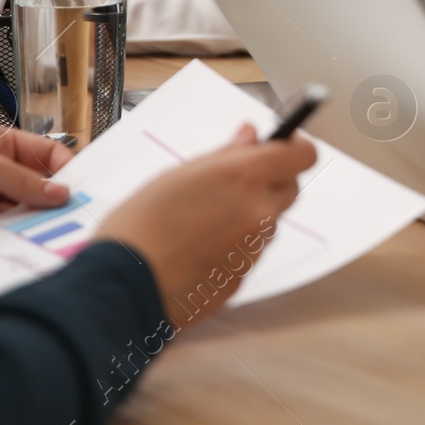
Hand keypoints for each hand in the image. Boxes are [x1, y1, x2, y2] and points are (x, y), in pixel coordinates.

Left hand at [0, 125, 73, 244]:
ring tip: (50, 233)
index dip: (65, 170)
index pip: (46, 156)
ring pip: (21, 215)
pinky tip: (20, 245)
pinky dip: (10, 241)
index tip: (81, 187)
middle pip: (37, 189)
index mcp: (0, 146)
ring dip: (33, 223)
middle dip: (54, 201)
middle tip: (73, 215)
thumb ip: (18, 178)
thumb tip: (58, 191)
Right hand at [101, 124, 316, 326]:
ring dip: (248, 215)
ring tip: (201, 220)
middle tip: (235, 181)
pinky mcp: (242, 278)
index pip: (301, 156)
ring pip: (267, 223)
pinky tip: (197, 246)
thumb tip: (250, 137)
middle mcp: (258, 213)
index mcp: (245, 178)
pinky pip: (248, 253)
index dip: (294, 148)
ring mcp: (253, 249)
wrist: (123, 287)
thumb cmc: (139, 228)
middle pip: (289, 189)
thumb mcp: (178, 174)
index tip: (282, 145)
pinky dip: (233, 245)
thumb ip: (225, 155)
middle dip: (270, 181)